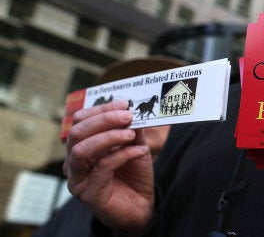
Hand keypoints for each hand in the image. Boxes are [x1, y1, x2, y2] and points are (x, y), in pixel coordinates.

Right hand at [63, 100, 153, 235]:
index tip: (124, 104)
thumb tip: (131, 111)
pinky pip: (102, 167)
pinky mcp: (89, 193)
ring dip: (109, 137)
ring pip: (82, 150)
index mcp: (81, 146)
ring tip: (131, 134)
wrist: (141, 206)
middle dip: (103, 120)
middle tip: (127, 116)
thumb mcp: (135, 147)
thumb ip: (132, 130)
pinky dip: (122, 155)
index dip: (101, 109)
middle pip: (77, 132)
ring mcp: (78, 178)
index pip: (80, 121)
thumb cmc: (133, 175)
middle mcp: (74, 162)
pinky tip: (140, 151)